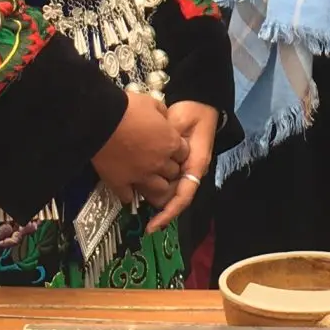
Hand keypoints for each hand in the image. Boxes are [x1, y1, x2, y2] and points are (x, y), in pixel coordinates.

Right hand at [93, 91, 186, 206]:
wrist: (100, 119)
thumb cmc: (127, 108)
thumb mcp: (151, 102)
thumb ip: (162, 112)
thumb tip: (163, 118)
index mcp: (170, 142)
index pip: (184, 153)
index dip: (176, 150)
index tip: (169, 146)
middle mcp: (159, 162)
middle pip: (173, 172)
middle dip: (168, 167)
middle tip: (158, 161)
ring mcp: (141, 175)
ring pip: (159, 189)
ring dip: (155, 184)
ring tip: (147, 178)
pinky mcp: (121, 184)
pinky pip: (129, 196)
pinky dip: (128, 194)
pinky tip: (126, 188)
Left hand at [145, 101, 219, 233]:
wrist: (200, 104)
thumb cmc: (193, 113)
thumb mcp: (179, 123)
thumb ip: (168, 140)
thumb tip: (156, 155)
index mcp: (196, 165)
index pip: (182, 196)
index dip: (167, 213)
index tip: (152, 225)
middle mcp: (191, 172)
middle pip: (172, 198)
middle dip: (155, 205)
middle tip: (135, 206)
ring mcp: (184, 170)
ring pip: (166, 191)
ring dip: (151, 194)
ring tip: (130, 191)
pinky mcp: (176, 165)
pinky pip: (163, 180)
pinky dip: (151, 183)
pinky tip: (136, 181)